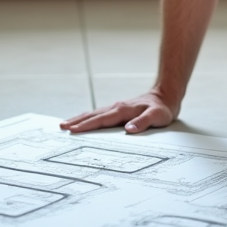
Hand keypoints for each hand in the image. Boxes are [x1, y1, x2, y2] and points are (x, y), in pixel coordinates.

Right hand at [59, 91, 178, 134]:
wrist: (165, 96)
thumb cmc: (162, 109)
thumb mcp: (157, 116)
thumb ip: (143, 122)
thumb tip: (128, 130)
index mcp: (123, 110)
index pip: (101, 120)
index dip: (86, 126)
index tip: (73, 130)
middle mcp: (116, 107)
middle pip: (92, 115)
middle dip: (76, 122)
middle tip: (61, 128)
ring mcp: (115, 107)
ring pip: (93, 113)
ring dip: (79, 119)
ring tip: (64, 125)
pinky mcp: (117, 109)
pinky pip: (98, 114)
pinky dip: (87, 117)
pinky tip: (81, 121)